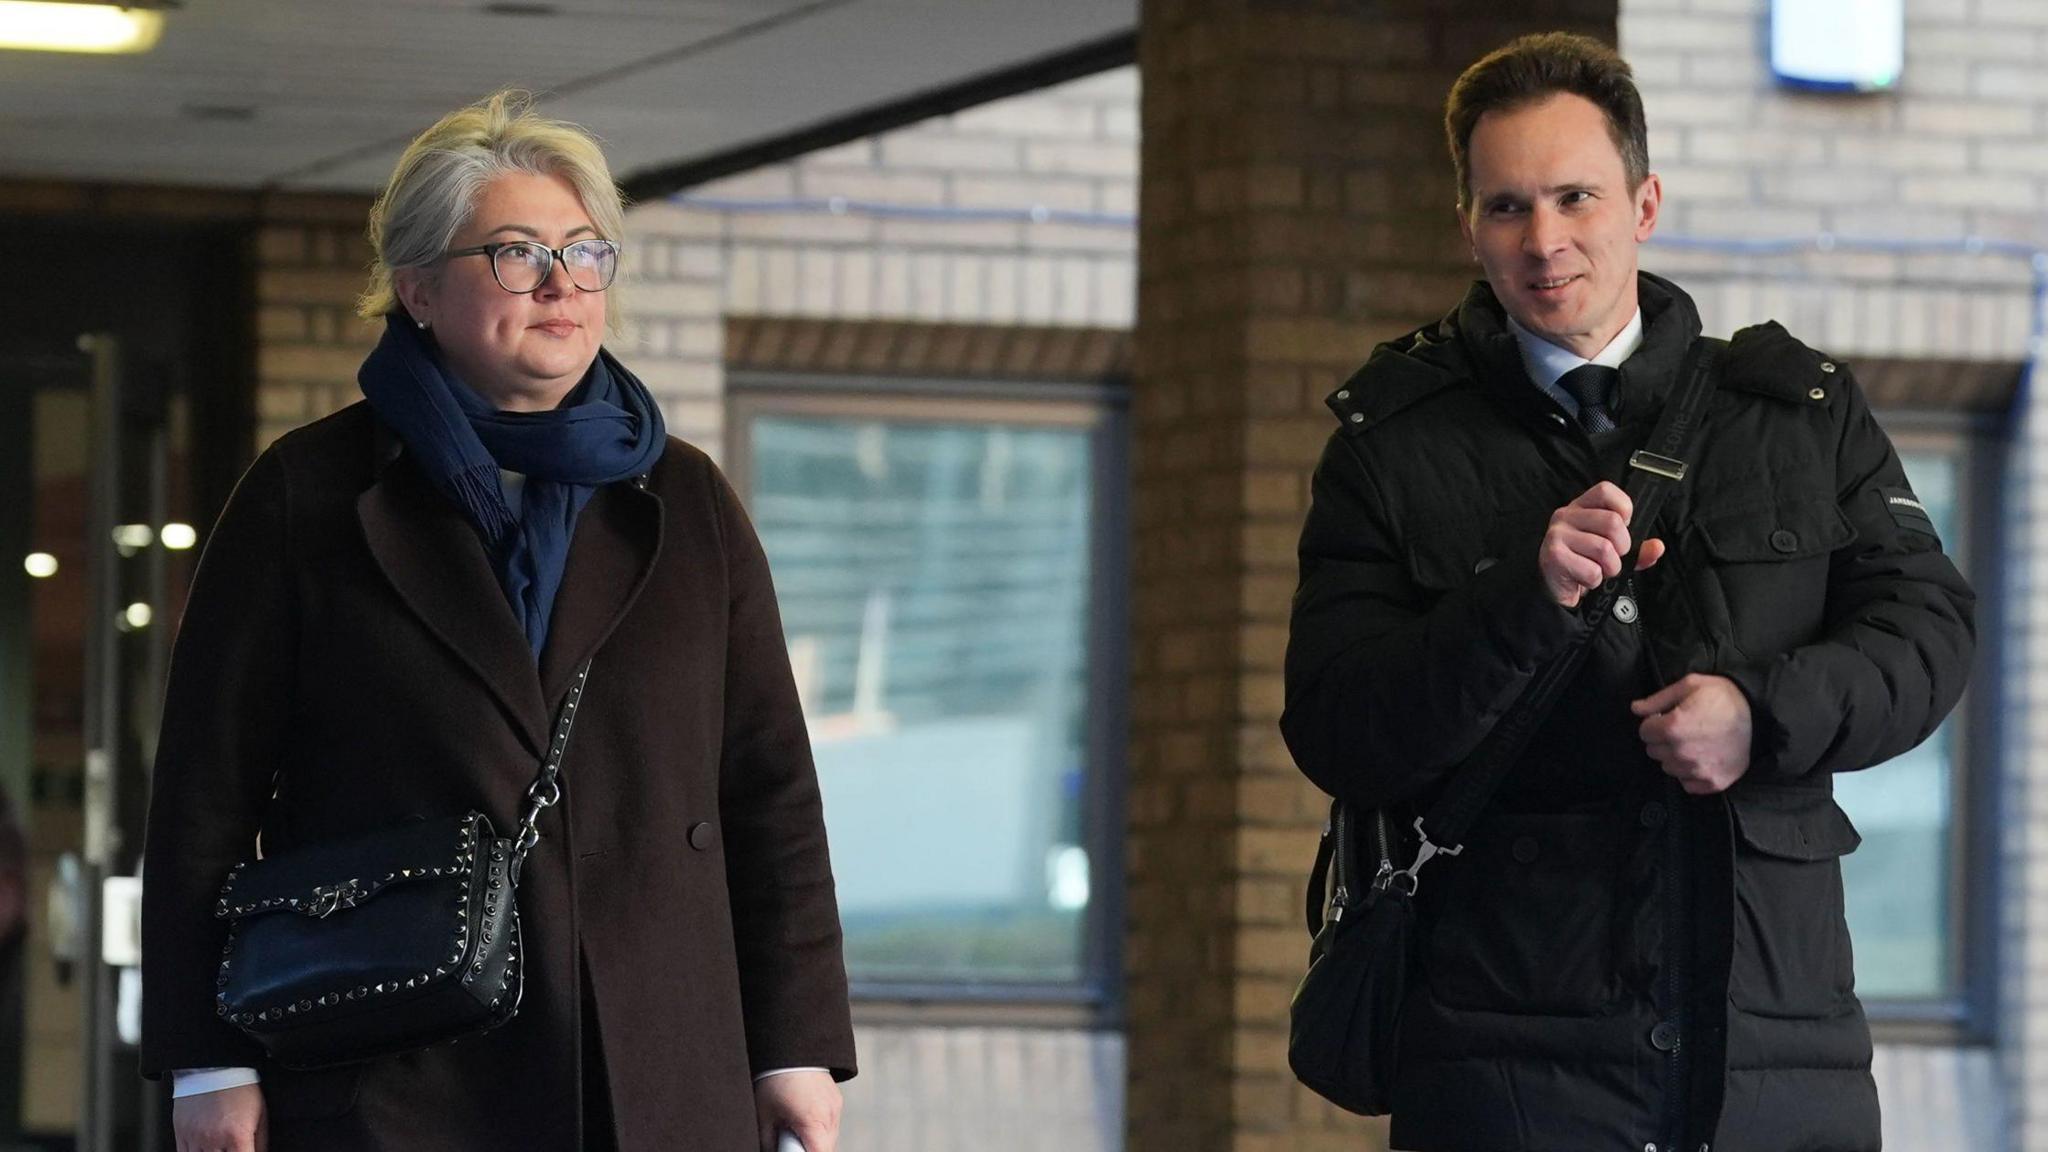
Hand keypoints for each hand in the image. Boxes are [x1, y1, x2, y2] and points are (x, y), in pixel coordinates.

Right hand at [173, 1083, 265, 1151]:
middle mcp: (214, 1140)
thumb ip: (261, 1141)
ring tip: (219, 1148)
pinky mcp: (181, 1134)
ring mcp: (195, 1138)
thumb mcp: (261, 1113)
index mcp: (237, 1135)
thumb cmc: (239, 1087)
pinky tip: (204, 1149)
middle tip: (232, 1148)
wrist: (214, 1067)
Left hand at [756, 1069, 840, 1151]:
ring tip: (795, 1127)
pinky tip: (803, 1118)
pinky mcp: (837, 1100)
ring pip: (830, 1138)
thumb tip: (770, 1151)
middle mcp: (830, 1115)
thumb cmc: (775, 1078)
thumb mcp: (764, 1115)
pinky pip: (831, 1124)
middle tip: (790, 1140)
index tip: (791, 1150)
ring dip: (815, 1140)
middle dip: (809, 1149)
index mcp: (814, 1121)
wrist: (790, 1047)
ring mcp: (836, 1107)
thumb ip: (769, 1142)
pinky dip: (820, 1128)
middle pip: (826, 1149)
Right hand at [1539, 481, 1664, 607]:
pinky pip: (1592, 570)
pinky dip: (1594, 581)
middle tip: (1612, 558)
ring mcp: (1557, 534)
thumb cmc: (1584, 565)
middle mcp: (1566, 515)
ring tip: (1598, 570)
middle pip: (1612, 522)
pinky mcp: (1554, 556)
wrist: (1556, 591)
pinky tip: (1583, 578)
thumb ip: (1638, 549)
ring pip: (1604, 548)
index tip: (1623, 527)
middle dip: (1621, 548)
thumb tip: (1657, 547)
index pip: (1605, 490)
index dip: (1623, 508)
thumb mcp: (1614, 552)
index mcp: (1580, 507)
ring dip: (1609, 568)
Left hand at [1631, 674, 1751, 794]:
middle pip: (1654, 752)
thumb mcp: (1690, 685)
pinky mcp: (1713, 783)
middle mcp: (1682, 753)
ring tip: (1694, 743)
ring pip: (1669, 768)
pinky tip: (1702, 758)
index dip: (1653, 723)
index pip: (1644, 732)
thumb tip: (1635, 708)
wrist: (1760, 715)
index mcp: (1673, 727)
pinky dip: (1690, 774)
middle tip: (1681, 730)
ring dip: (1675, 757)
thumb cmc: (1723, 696)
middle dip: (1662, 740)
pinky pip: (1688, 784)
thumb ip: (1658, 699)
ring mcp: (1698, 770)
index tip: (1665, 718)